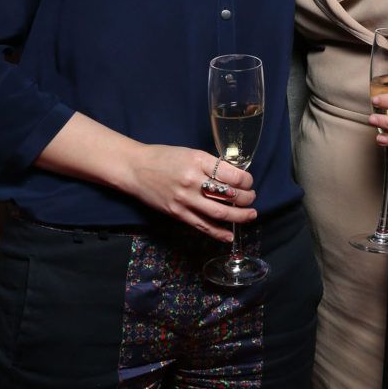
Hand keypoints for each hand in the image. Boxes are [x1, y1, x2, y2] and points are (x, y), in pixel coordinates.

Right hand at [126, 144, 256, 241]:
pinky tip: (229, 235)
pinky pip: (202, 225)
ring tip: (251, 215)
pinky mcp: (177, 213)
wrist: (134, 169)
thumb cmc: (163, 157)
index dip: (247, 181)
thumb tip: (233, 177)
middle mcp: (192, 180)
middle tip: (252, 198)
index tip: (249, 182)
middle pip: (229, 195)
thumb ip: (210, 165)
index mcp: (198, 160)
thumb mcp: (190, 153)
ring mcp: (184, 199)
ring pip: (219, 213)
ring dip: (239, 216)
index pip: (232, 175)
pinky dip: (218, 232)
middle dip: (246, 199)